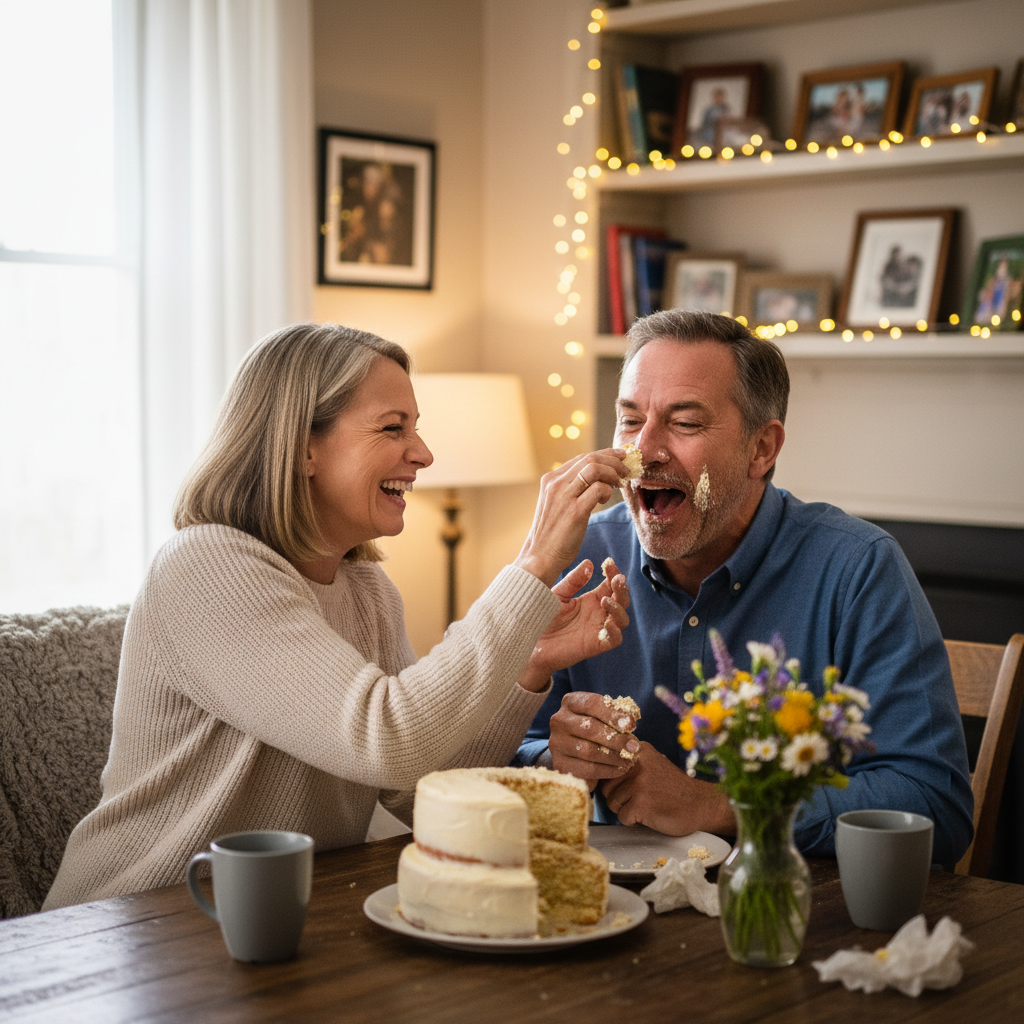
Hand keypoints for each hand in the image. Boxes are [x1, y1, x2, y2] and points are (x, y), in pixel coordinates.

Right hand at [513, 449, 628, 586]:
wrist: (540, 556)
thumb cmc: (551, 533)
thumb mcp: (555, 503)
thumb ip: (570, 489)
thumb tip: (596, 479)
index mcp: (551, 479)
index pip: (582, 457)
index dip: (605, 454)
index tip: (619, 458)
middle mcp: (556, 484)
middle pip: (591, 458)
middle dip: (614, 460)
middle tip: (627, 469)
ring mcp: (564, 496)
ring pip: (595, 468)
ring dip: (614, 472)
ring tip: (621, 482)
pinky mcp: (575, 512)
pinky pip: (598, 489)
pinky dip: (608, 491)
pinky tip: (606, 500)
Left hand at [516, 557, 629, 691]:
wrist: (531, 640)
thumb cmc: (543, 616)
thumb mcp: (558, 594)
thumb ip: (573, 581)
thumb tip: (589, 563)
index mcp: (591, 599)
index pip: (610, 584)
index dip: (613, 573)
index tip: (608, 563)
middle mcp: (599, 613)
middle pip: (622, 600)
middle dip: (622, 588)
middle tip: (617, 579)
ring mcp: (599, 629)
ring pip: (622, 619)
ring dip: (619, 608)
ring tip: (604, 601)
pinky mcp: (596, 645)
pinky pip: (615, 639)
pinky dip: (615, 631)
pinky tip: (607, 623)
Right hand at [547, 690, 639, 782]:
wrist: (577, 754)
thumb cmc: (597, 730)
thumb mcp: (605, 717)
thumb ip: (617, 715)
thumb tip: (631, 719)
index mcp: (570, 702)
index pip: (592, 704)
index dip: (613, 714)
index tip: (632, 725)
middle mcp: (559, 720)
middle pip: (590, 727)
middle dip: (617, 738)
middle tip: (635, 746)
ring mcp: (557, 743)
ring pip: (589, 750)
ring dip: (614, 756)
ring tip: (630, 759)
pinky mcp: (560, 764)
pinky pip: (587, 768)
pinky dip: (608, 770)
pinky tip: (621, 769)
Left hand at [599, 741, 735, 835]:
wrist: (701, 804)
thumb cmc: (672, 787)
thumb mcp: (651, 764)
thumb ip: (627, 763)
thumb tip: (595, 770)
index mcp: (637, 750)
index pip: (605, 763)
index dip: (609, 779)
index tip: (622, 785)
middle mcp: (636, 763)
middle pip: (605, 785)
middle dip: (617, 796)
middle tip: (639, 798)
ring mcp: (638, 783)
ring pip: (612, 802)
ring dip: (626, 809)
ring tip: (646, 805)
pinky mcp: (641, 803)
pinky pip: (622, 817)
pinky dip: (633, 821)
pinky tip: (650, 814)